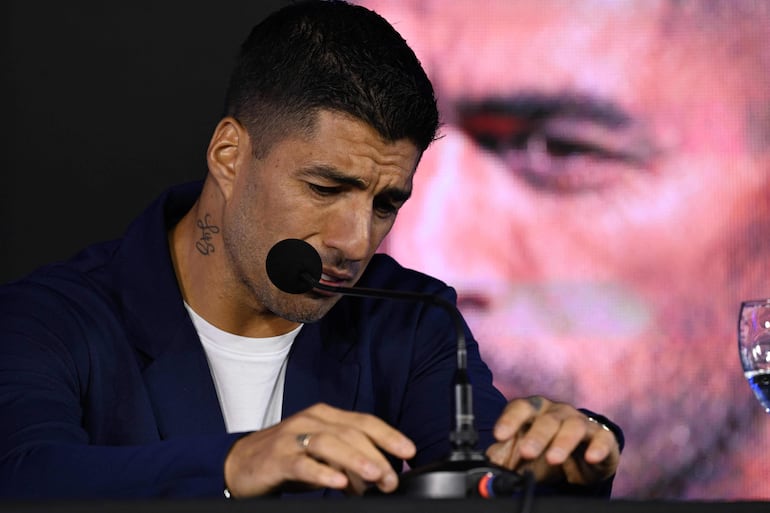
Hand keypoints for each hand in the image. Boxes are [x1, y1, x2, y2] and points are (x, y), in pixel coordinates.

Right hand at [223, 403, 415, 496]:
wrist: (241, 463)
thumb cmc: (287, 458)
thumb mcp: (322, 457)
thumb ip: (350, 463)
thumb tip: (380, 478)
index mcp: (326, 416)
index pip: (364, 421)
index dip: (389, 435)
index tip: (409, 451)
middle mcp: (311, 420)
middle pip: (351, 433)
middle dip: (376, 455)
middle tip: (391, 478)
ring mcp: (292, 437)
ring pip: (330, 443)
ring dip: (356, 460)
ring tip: (374, 476)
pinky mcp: (277, 457)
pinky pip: (302, 463)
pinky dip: (322, 472)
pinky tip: (337, 482)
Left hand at [486, 396, 619, 486]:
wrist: (583, 456)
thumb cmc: (547, 448)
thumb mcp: (522, 452)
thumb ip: (505, 454)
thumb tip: (488, 460)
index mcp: (534, 410)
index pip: (520, 408)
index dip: (509, 420)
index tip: (499, 435)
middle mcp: (557, 412)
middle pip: (546, 419)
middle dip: (536, 436)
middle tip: (527, 452)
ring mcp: (581, 422)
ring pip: (572, 426)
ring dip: (562, 442)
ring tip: (553, 459)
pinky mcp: (602, 437)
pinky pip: (602, 439)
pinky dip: (597, 448)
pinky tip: (591, 457)